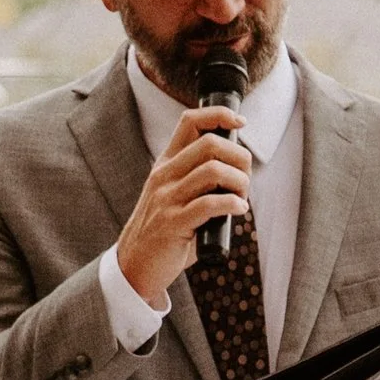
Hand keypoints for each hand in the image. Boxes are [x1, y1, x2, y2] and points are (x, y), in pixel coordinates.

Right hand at [114, 106, 251, 304]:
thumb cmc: (164, 230)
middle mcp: (164, 176)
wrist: (135, 264)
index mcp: (166, 164)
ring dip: (240, 183)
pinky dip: (232, 204)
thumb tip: (240, 170)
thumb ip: (198, 179)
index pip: (189, 122)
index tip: (240, 123)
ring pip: (213, 171)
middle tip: (245, 178)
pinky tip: (238, 210)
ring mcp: (167, 199)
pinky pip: (209, 204)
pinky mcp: (173, 223)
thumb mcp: (174, 194)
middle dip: (239, 157)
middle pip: (209, 143)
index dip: (219, 115)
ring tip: (242, 198)